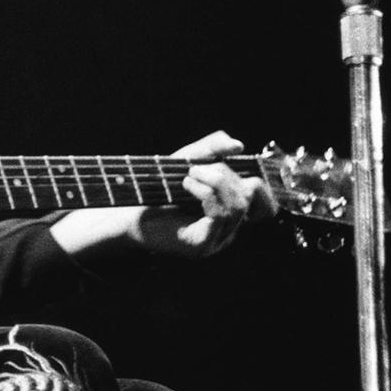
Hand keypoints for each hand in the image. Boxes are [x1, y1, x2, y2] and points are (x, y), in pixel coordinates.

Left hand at [136, 130, 277, 256]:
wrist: (125, 213)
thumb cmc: (156, 189)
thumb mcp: (186, 161)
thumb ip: (212, 149)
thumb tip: (239, 145)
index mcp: (229, 214)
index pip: (265, 206)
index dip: (258, 185)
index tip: (229, 168)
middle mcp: (227, 230)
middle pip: (250, 197)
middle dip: (225, 174)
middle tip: (196, 168)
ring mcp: (216, 240)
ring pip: (237, 206)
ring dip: (215, 181)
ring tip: (189, 175)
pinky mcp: (200, 245)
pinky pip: (219, 215)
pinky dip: (206, 193)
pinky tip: (187, 185)